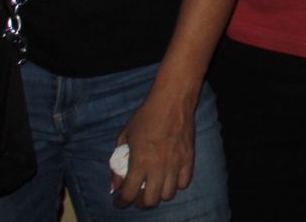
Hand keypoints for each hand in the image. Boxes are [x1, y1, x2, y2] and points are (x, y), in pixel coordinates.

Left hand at [111, 86, 194, 208]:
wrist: (172, 101)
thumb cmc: (146, 116)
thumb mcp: (124, 136)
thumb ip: (118, 162)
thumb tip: (116, 183)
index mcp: (139, 161)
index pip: (129, 194)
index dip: (121, 202)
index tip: (119, 200)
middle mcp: (158, 167)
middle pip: (151, 201)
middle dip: (141, 203)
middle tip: (137, 196)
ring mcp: (175, 164)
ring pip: (168, 195)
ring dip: (159, 194)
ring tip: (154, 186)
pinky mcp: (189, 159)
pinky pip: (184, 183)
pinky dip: (176, 184)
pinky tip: (170, 177)